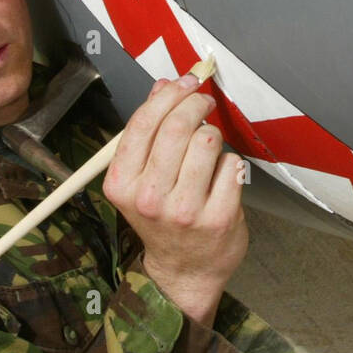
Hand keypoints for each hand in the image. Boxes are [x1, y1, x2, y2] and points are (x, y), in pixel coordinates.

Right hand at [102, 73, 248, 324]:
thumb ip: (150, 129)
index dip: (169, 95)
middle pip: (177, 127)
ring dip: (212, 134)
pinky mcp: (218, 217)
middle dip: (195, 104)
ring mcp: (185, 210)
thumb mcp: (142, 176)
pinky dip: (230, 163)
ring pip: (207, 142)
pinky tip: (221, 176)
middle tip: (203, 103)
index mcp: (122, 183)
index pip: (143, 124)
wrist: (184, 270)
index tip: (186, 82)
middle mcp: (149, 198)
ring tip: (209, 148)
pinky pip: (231, 165)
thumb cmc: (163, 216)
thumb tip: (164, 85)